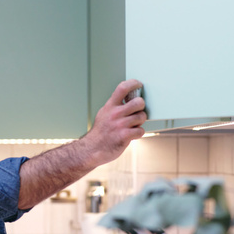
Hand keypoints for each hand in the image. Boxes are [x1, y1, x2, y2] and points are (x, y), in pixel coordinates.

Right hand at [17, 80, 145, 209]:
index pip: (123, 88)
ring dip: (140, 122)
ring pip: (142, 117)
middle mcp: (115, 113)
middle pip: (138, 102)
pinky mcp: (124, 136)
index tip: (139, 85)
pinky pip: (141, 131)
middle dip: (141, 107)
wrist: (92, 149)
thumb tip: (128, 99)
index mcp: (110, 106)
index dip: (133, 84)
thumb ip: (115, 106)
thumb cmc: (100, 133)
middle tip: (138, 111)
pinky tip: (132, 134)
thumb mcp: (104, 114)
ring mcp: (120, 125)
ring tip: (133, 125)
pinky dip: (139, 133)